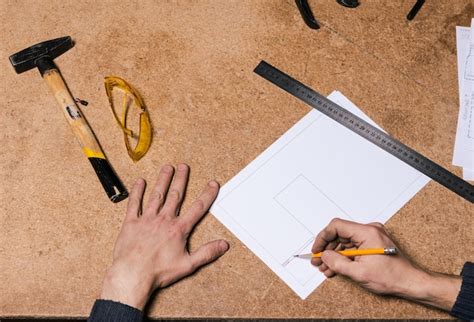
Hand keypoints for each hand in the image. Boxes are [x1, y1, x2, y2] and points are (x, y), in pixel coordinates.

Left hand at [100, 164, 228, 309]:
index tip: (212, 184)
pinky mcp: (131, 223)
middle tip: (184, 166)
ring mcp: (147, 219)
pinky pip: (134, 203)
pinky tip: (139, 182)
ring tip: (167, 168)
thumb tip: (223, 245)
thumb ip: (207, 253)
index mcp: (178, 229)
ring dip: (163, 180)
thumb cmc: (158, 272)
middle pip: (176, 195)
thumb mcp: (188, 265)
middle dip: (181, 179)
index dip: (207, 194)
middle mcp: (164, 220)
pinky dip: (137, 192)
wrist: (133, 274)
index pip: (197, 208)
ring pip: (157, 195)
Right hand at [311, 218, 460, 310]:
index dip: (323, 238)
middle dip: (327, 249)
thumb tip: (324, 256)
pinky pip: (353, 246)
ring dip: (334, 255)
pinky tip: (336, 267)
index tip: (317, 249)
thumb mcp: (359, 273)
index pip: (337, 226)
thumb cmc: (392, 277)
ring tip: (326, 268)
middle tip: (318, 261)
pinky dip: (344, 256)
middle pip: (340, 234)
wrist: (411, 283)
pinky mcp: (372, 243)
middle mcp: (370, 230)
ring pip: (345, 242)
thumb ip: (337, 263)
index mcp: (367, 232)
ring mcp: (372, 236)